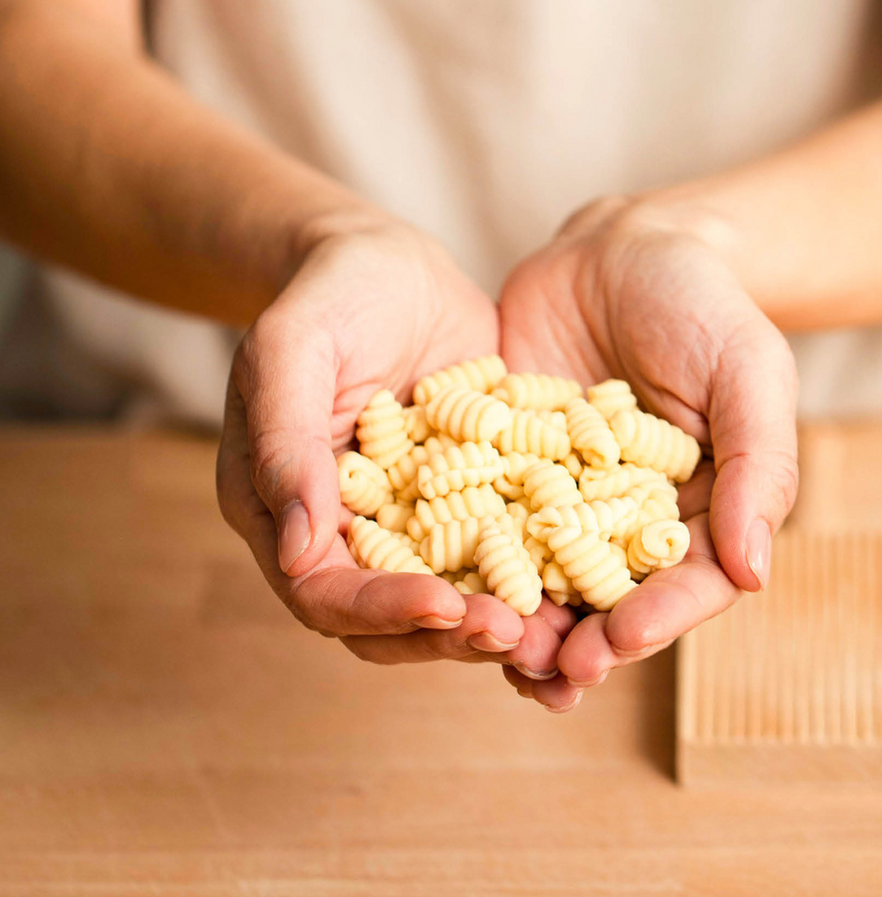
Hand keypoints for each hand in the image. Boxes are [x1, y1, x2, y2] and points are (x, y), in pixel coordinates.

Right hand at [216, 215, 574, 678]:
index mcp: (280, 511)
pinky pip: (497, 556)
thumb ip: (288, 442)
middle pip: (387, 620)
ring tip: (559, 631)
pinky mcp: (467, 503)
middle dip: (451, 634)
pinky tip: (586, 585)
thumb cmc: (329, 292)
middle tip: (518, 635)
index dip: (382, 609)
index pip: (322, 591)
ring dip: (498, 623)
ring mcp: (408, 524)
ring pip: (447, 601)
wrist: (389, 260)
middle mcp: (342, 534)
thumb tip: (298, 552)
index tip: (446, 607)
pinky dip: (535, 578)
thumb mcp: (295, 348)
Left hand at [498, 196, 798, 707]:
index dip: (656, 620)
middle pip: (609, 602)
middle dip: (579, 643)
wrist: (619, 247)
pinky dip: (460, 559)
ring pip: (540, 581)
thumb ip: (755, 465)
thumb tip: (754, 575)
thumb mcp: (747, 370)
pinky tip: (433, 582)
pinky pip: (479, 524)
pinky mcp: (500, 471)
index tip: (621, 641)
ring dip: (517, 622)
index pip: (686, 585)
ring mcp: (559, 503)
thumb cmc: (704, 303)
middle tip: (545, 670)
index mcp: (698, 513)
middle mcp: (627, 524)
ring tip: (488, 647)